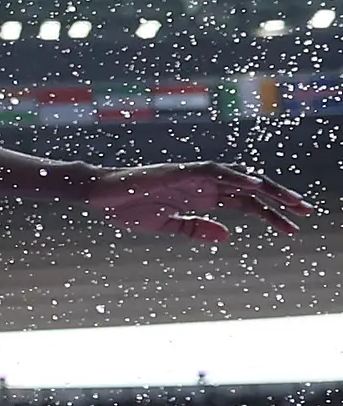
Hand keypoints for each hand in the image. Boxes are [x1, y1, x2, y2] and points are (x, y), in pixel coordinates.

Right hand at [85, 162, 314, 241]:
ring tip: (292, 200)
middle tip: (308, 211)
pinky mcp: (180, 171)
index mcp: (202, 196)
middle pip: (251, 190)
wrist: (98, 195)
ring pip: (240, 178)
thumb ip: (195, 229)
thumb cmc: (126, 208)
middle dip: (280, 200)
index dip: (271, 214)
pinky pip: (213, 171)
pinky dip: (234, 175)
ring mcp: (193, 176)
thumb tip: (227, 234)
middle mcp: (204, 184)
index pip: (246, 204)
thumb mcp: (166, 225)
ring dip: (267, 188)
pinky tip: (255, 183)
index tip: (293, 228)